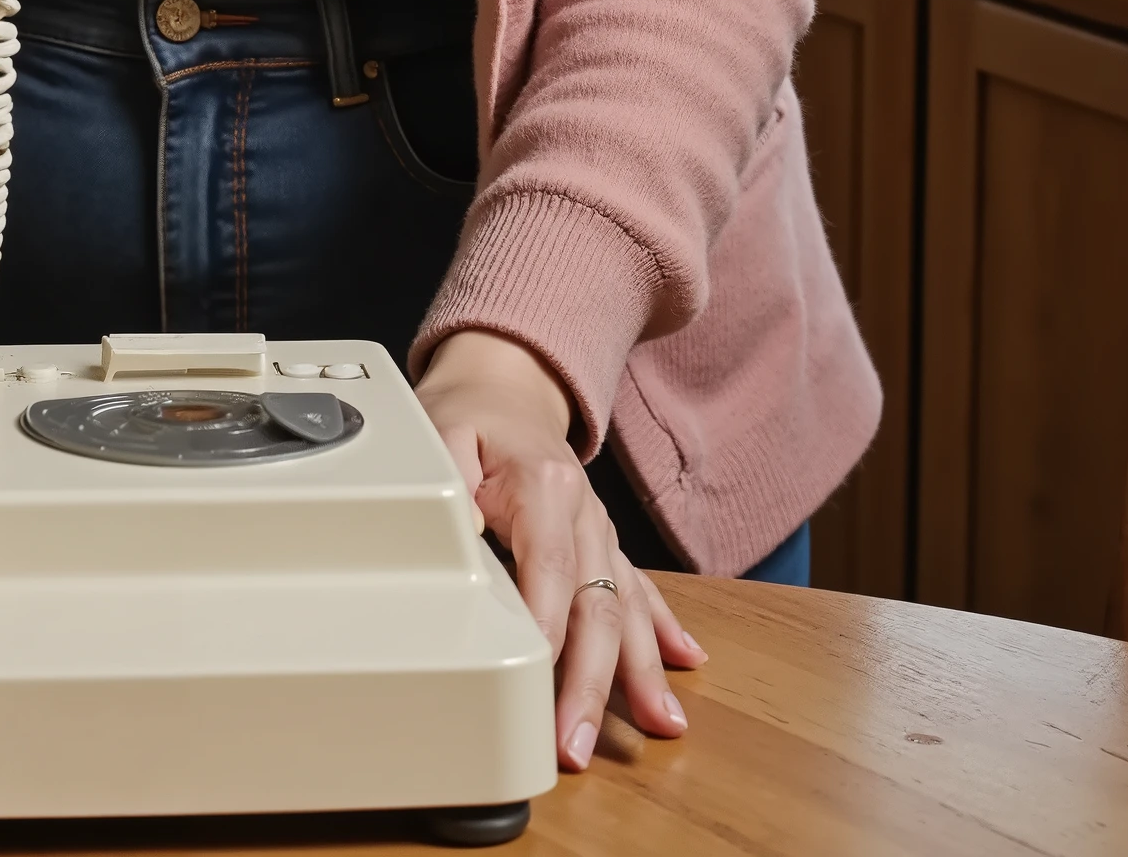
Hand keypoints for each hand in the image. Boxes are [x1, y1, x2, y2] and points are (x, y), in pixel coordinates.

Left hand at [417, 329, 705, 771]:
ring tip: (662, 725)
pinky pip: (639, 589)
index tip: (539, 692)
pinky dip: (662, 629)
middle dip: (591, 682)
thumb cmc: (469, 414)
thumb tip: (460, 531)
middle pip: (595, 607)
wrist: (503, 381)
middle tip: (574, 745)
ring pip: (626, 607)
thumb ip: (448, 480)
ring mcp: (599, 530)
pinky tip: (685, 664)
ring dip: (640, 672)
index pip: (550, 574)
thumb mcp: (443, 431)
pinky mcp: (603, 544)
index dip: (547, 637)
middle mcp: (585, 512)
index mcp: (547, 487)